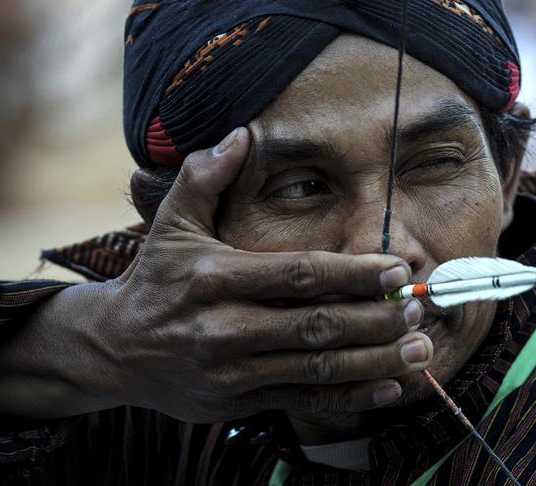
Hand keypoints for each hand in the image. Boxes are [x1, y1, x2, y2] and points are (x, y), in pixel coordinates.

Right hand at [103, 128, 432, 422]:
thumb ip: (205, 177)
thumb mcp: (171, 223)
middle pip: (317, 324)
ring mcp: (233, 371)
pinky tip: (390, 386)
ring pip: (318, 368)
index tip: (397, 268)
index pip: (299, 274)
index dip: (353, 273)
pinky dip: (352, 396)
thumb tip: (243, 133)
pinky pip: (305, 400)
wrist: (113, 350)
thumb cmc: (156, 279)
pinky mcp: (239, 401)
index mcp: (216, 277)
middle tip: (418, 307)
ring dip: (377, 359)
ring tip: (421, 347)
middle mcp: (225, 327)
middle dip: (376, 318)